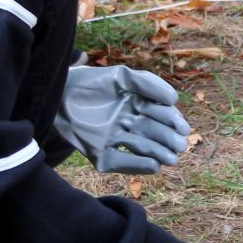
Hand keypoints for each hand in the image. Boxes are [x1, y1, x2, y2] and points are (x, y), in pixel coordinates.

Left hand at [53, 65, 189, 174]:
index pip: (158, 114)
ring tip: (171, 158)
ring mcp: (113, 139)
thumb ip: (148, 83)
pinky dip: (137, 165)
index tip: (183, 128)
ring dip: (158, 153)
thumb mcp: (121, 77)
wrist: (58, 94)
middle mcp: (126, 123)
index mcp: (134, 104)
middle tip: (180, 145)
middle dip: (167, 139)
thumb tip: (174, 98)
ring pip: (141, 148)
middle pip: (152, 133)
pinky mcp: (99, 154)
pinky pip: (121, 162)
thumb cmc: (90, 82)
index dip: (172, 121)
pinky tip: (153, 165)